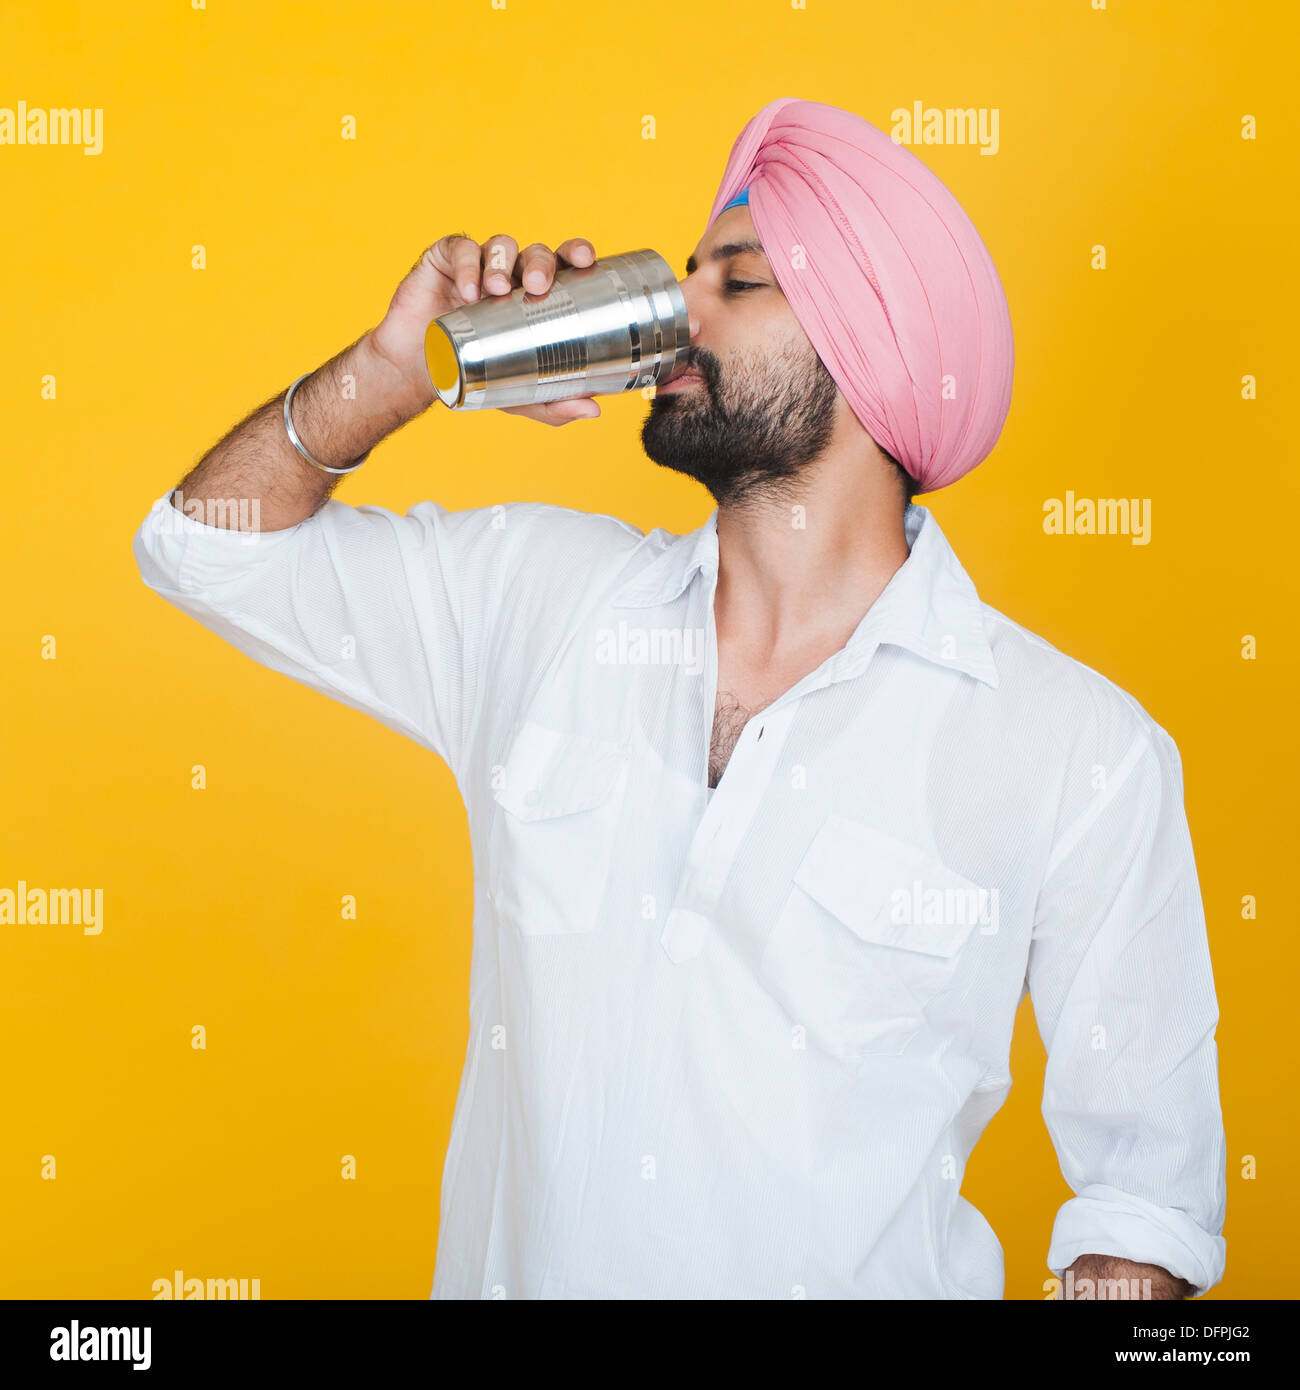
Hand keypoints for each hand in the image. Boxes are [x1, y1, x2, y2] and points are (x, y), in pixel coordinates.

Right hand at [370, 233, 602, 425]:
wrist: (419, 373)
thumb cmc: (472, 373)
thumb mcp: (516, 395)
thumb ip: (553, 403)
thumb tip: (594, 409)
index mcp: (535, 295)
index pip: (562, 264)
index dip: (575, 253)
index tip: (585, 260)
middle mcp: (511, 274)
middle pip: (535, 252)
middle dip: (540, 262)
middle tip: (537, 285)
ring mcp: (478, 264)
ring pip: (501, 245)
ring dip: (503, 261)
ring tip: (497, 288)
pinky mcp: (445, 259)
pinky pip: (460, 249)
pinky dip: (467, 265)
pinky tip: (468, 288)